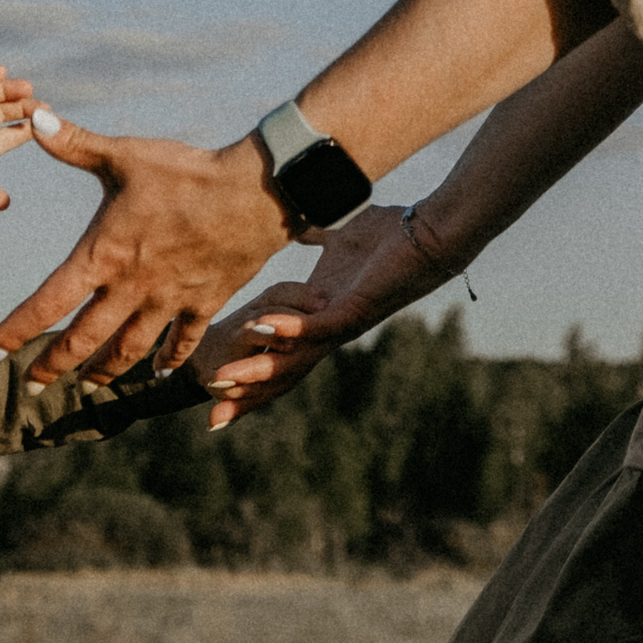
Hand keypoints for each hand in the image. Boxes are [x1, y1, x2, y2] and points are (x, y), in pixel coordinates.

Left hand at [0, 112, 291, 383]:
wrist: (256, 194)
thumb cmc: (186, 173)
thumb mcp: (124, 155)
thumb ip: (74, 143)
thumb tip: (32, 115)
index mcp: (104, 256)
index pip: (47, 304)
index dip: (16, 331)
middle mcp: (132, 288)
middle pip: (83, 341)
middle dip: (53, 366)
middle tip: (31, 385)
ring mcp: (169, 302)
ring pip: (129, 350)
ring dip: (105, 370)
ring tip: (87, 384)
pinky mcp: (204, 304)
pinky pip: (182, 342)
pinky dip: (168, 359)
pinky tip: (157, 372)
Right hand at [197, 203, 463, 425]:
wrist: (430, 233)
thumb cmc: (390, 235)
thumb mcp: (340, 237)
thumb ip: (316, 237)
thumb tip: (298, 227)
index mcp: (322, 316)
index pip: (279, 354)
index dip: (249, 375)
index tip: (216, 393)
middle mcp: (330, 329)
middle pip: (282, 372)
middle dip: (246, 393)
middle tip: (211, 415)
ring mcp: (342, 324)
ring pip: (293, 358)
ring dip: (256, 370)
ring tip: (221, 380)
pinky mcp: (355, 310)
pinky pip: (317, 327)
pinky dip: (287, 329)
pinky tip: (260, 329)